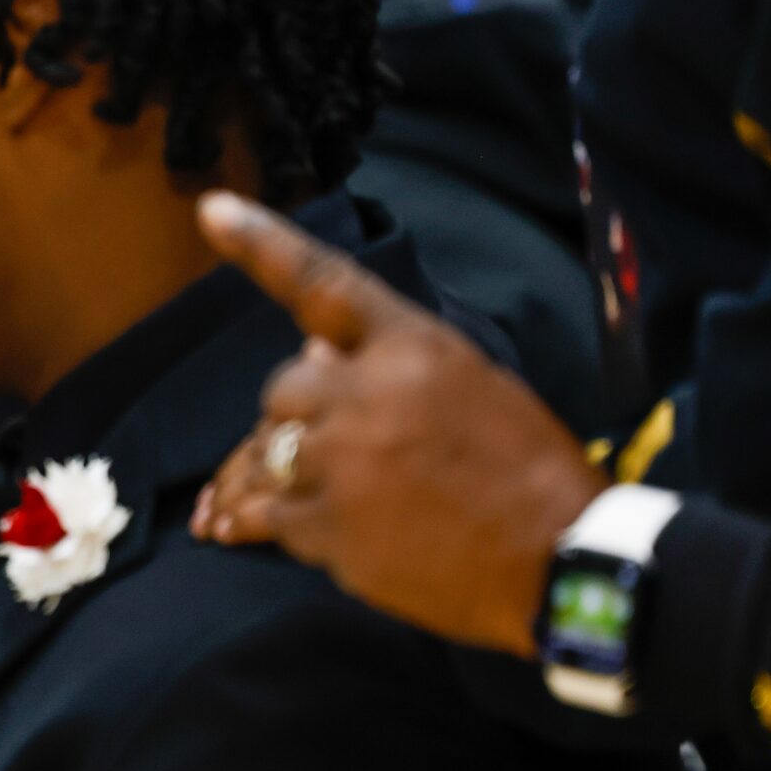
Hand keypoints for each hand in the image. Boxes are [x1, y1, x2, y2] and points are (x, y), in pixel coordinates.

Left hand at [189, 193, 604, 657]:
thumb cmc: (524, 468)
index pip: (324, 284)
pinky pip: (264, 514)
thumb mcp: (472, 387)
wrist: (559, 559)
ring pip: (263, 453)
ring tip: (275, 497)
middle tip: (329, 448)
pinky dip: (251, 521)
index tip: (212, 211)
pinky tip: (235, 527)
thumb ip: (389, 363)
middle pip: (281, 390)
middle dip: (293, 417)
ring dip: (264, 472)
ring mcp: (343, 464)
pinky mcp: (328, 528)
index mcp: (413, 347)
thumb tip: (310, 342)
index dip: (262, 246)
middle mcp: (369, 396)